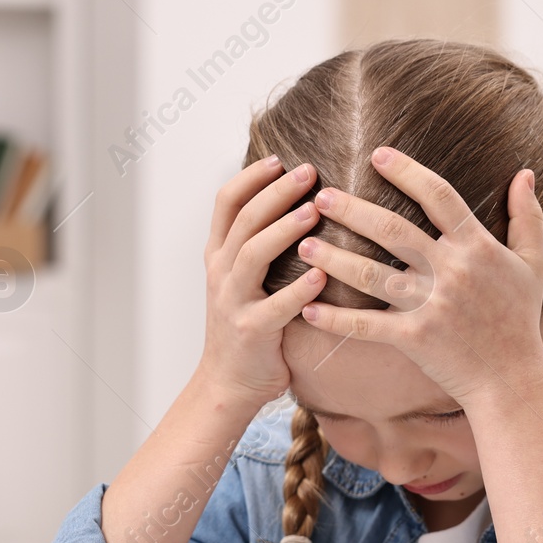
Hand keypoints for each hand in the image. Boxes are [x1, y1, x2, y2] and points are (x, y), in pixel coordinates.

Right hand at [197, 155, 327, 407]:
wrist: (227, 383)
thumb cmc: (246, 328)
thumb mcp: (241, 280)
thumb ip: (258, 245)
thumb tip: (295, 204)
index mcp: (219, 256)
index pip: (226, 203)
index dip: (251, 177)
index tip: (280, 159)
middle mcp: (220, 273)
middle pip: (243, 220)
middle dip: (275, 192)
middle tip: (307, 173)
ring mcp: (232, 301)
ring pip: (253, 254)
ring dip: (284, 229)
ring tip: (314, 211)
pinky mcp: (250, 331)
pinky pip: (275, 307)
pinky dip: (299, 290)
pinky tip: (323, 275)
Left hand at [294, 148, 542, 406]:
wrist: (513, 380)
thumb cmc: (520, 320)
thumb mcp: (534, 263)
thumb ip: (527, 217)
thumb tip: (526, 173)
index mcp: (477, 247)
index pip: (438, 196)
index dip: (407, 172)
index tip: (378, 154)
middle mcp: (452, 271)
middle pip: (393, 230)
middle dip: (353, 210)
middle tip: (321, 196)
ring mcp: (431, 305)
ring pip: (372, 275)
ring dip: (334, 259)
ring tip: (304, 245)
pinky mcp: (414, 339)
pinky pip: (367, 326)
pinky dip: (336, 320)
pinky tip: (307, 309)